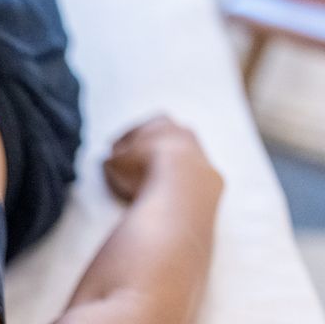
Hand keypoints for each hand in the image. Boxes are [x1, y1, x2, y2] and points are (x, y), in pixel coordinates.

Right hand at [103, 115, 221, 203]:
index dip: (126, 142)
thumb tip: (112, 162)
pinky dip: (183, 189)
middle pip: (167, 140)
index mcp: (160, 123)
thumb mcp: (115, 163)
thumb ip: (114, 159)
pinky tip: (172, 200)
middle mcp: (185, 134)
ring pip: (184, 160)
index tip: (116, 153)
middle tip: (137, 167)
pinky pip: (194, 182)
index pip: (140, 128)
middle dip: (152, 152)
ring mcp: (202, 156)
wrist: (179, 191)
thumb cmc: (143, 170)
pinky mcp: (212, 180)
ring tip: (153, 186)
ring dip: (170, 171)